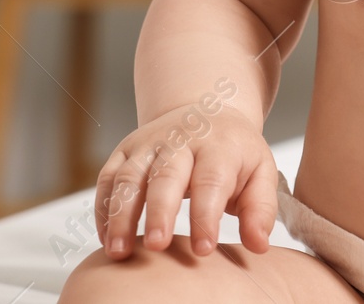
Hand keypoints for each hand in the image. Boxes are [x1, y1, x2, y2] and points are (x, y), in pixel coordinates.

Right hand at [93, 97, 276, 259]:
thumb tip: (259, 244)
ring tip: (119, 251)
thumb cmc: (234, 151)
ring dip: (121, 215)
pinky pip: (107, 178)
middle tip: (157, 246)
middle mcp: (181, 139)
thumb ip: (260, 209)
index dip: (206, 215)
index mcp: (219, 145)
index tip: (204, 249)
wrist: (208, 111)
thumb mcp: (260, 172)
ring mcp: (149, 143)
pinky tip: (108, 238)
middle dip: (160, 211)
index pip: (212, 180)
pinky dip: (103, 208)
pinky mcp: (125, 150)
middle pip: (166, 175)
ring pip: (129, 176)